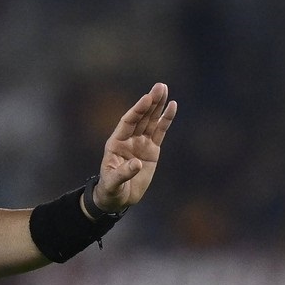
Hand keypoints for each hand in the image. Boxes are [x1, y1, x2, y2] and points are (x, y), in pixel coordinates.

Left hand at [92, 82, 177, 213]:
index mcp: (116, 142)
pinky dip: (166, 120)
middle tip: (160, 86)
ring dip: (158, 105)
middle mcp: (129, 138)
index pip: (128, 122)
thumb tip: (137, 164)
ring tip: (165, 89)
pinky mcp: (152, 149)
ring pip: (151, 120)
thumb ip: (123, 173)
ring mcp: (141, 142)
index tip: (146, 98)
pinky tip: (172, 106)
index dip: (137, 110)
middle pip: (141, 117)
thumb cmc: (111, 189)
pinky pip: (160, 131)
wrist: (119, 197)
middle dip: (150, 102)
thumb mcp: (113, 182)